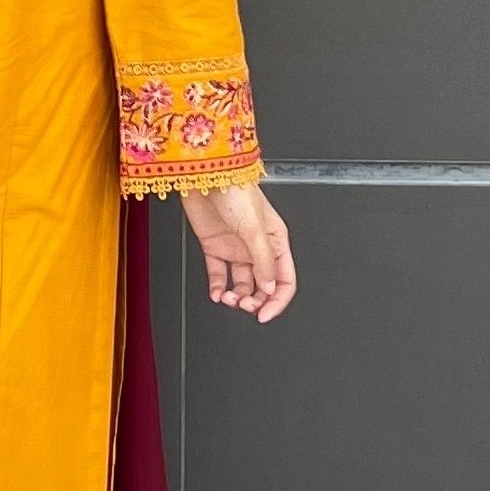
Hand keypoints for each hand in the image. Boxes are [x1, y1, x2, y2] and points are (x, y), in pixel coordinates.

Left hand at [181, 183, 294, 321]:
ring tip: (227, 299)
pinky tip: (216, 292)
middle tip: (244, 307)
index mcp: (276, 241)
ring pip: (241, 283)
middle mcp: (258, 247)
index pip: (284, 280)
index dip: (277, 300)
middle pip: (263, 285)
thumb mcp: (255, 229)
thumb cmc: (235, 191)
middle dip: (255, 301)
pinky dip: (217, 286)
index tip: (265, 314)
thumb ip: (263, 261)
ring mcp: (236, 248)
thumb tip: (269, 287)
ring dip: (236, 296)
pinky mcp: (215, 247)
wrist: (205, 176)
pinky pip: (219, 274)